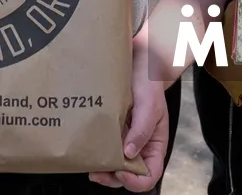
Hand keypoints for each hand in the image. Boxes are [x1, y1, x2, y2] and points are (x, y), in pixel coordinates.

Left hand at [89, 64, 168, 191]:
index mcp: (154, 144)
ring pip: (113, 165)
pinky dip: (95, 153)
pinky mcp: (110, 130)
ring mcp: (123, 139)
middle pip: (128, 175)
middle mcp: (139, 146)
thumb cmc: (149, 82)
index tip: (120, 171)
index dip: (136, 180)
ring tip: (89, 162)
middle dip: (112, 178)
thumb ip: (142, 130)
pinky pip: (103, 148)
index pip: (150, 175)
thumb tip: (129, 154)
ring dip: (101, 168)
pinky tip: (87, 148)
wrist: (138, 62)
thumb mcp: (150, 105)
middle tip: (96, 172)